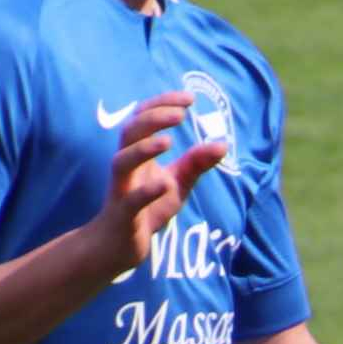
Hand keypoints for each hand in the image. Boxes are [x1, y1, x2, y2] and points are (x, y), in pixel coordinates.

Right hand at [93, 93, 226, 274]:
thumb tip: (222, 144)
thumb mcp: (177, 184)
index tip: (189, 98)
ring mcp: (122, 190)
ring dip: (144, 149)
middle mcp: (126, 167)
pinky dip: (146, 191)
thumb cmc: (147, 209)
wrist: (120, 245)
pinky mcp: (124, 215)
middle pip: (130, 132)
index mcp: (137, 153)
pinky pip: (131, 200)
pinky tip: (165, 184)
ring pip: (122, 162)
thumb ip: (195, 164)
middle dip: (153, 118)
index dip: (162, 104)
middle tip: (181, 113)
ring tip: (169, 141)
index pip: (143, 118)